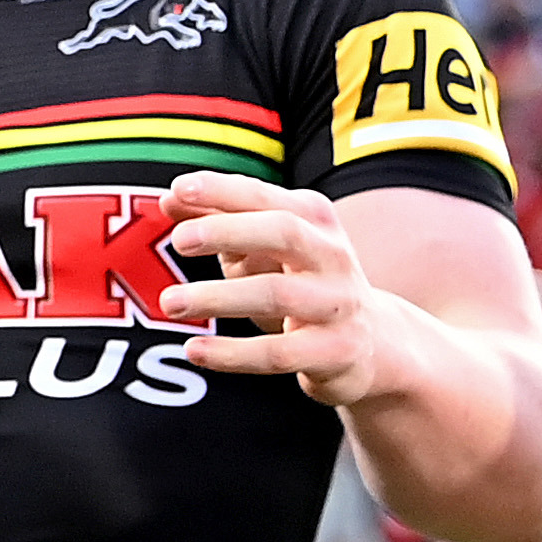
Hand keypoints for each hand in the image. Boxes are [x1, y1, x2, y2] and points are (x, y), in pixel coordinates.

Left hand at [160, 173, 403, 408]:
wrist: (372, 342)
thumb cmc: (299, 282)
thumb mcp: (261, 247)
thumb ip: (219, 220)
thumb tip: (170, 199)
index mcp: (313, 219)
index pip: (265, 196)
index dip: (223, 190)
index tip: (178, 188)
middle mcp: (330, 255)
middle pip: (283, 232)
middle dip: (228, 231)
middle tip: (178, 241)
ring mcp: (337, 304)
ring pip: (277, 294)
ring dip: (218, 296)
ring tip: (170, 302)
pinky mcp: (335, 352)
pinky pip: (279, 353)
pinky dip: (233, 353)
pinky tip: (195, 350)